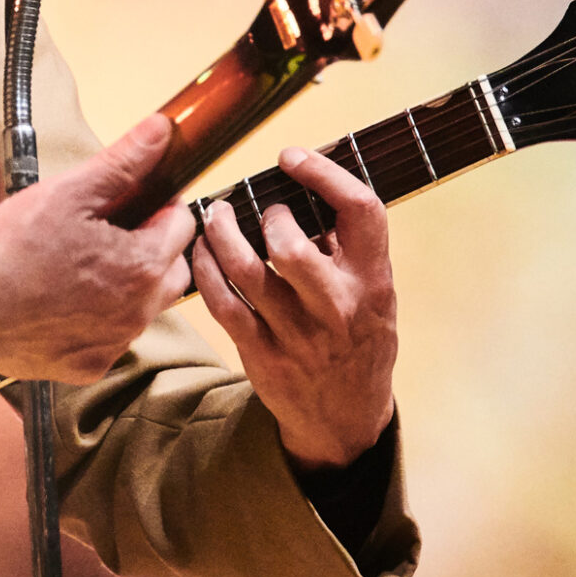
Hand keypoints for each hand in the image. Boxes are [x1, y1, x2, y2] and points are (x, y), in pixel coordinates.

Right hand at [0, 113, 197, 381]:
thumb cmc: (12, 250)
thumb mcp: (68, 193)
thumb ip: (122, 163)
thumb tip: (162, 130)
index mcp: (142, 265)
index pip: (182, 225)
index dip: (160, 205)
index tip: (133, 202)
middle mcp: (139, 312)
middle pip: (174, 270)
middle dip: (154, 247)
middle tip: (110, 232)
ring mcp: (115, 343)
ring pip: (145, 307)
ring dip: (130, 284)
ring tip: (84, 265)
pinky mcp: (90, 365)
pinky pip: (113, 337)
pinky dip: (100, 319)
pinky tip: (66, 301)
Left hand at [190, 146, 398, 468]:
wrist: (346, 420)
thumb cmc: (359, 343)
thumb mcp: (375, 296)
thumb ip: (349, 250)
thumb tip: (305, 190)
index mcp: (372, 282)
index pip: (361, 211)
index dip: (325, 174)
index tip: (293, 157)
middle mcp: (337, 307)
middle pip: (291, 246)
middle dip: (267, 216)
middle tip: (258, 207)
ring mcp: (297, 334)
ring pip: (247, 271)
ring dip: (222, 235)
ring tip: (215, 215)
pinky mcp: (262, 354)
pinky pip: (224, 303)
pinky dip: (206, 270)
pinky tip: (200, 251)